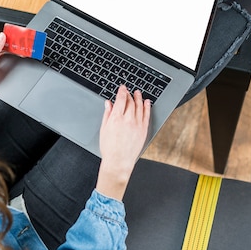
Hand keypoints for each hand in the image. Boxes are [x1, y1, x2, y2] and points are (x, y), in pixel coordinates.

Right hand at [96, 85, 150, 199]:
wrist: (118, 162)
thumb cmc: (109, 148)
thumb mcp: (104, 129)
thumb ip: (107, 114)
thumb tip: (108, 103)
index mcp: (116, 118)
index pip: (121, 100)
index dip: (122, 91)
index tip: (122, 87)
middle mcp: (127, 120)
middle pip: (130, 102)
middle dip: (129, 94)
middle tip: (128, 90)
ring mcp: (137, 125)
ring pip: (139, 106)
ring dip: (138, 98)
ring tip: (138, 93)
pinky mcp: (143, 130)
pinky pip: (146, 115)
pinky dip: (147, 107)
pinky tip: (147, 102)